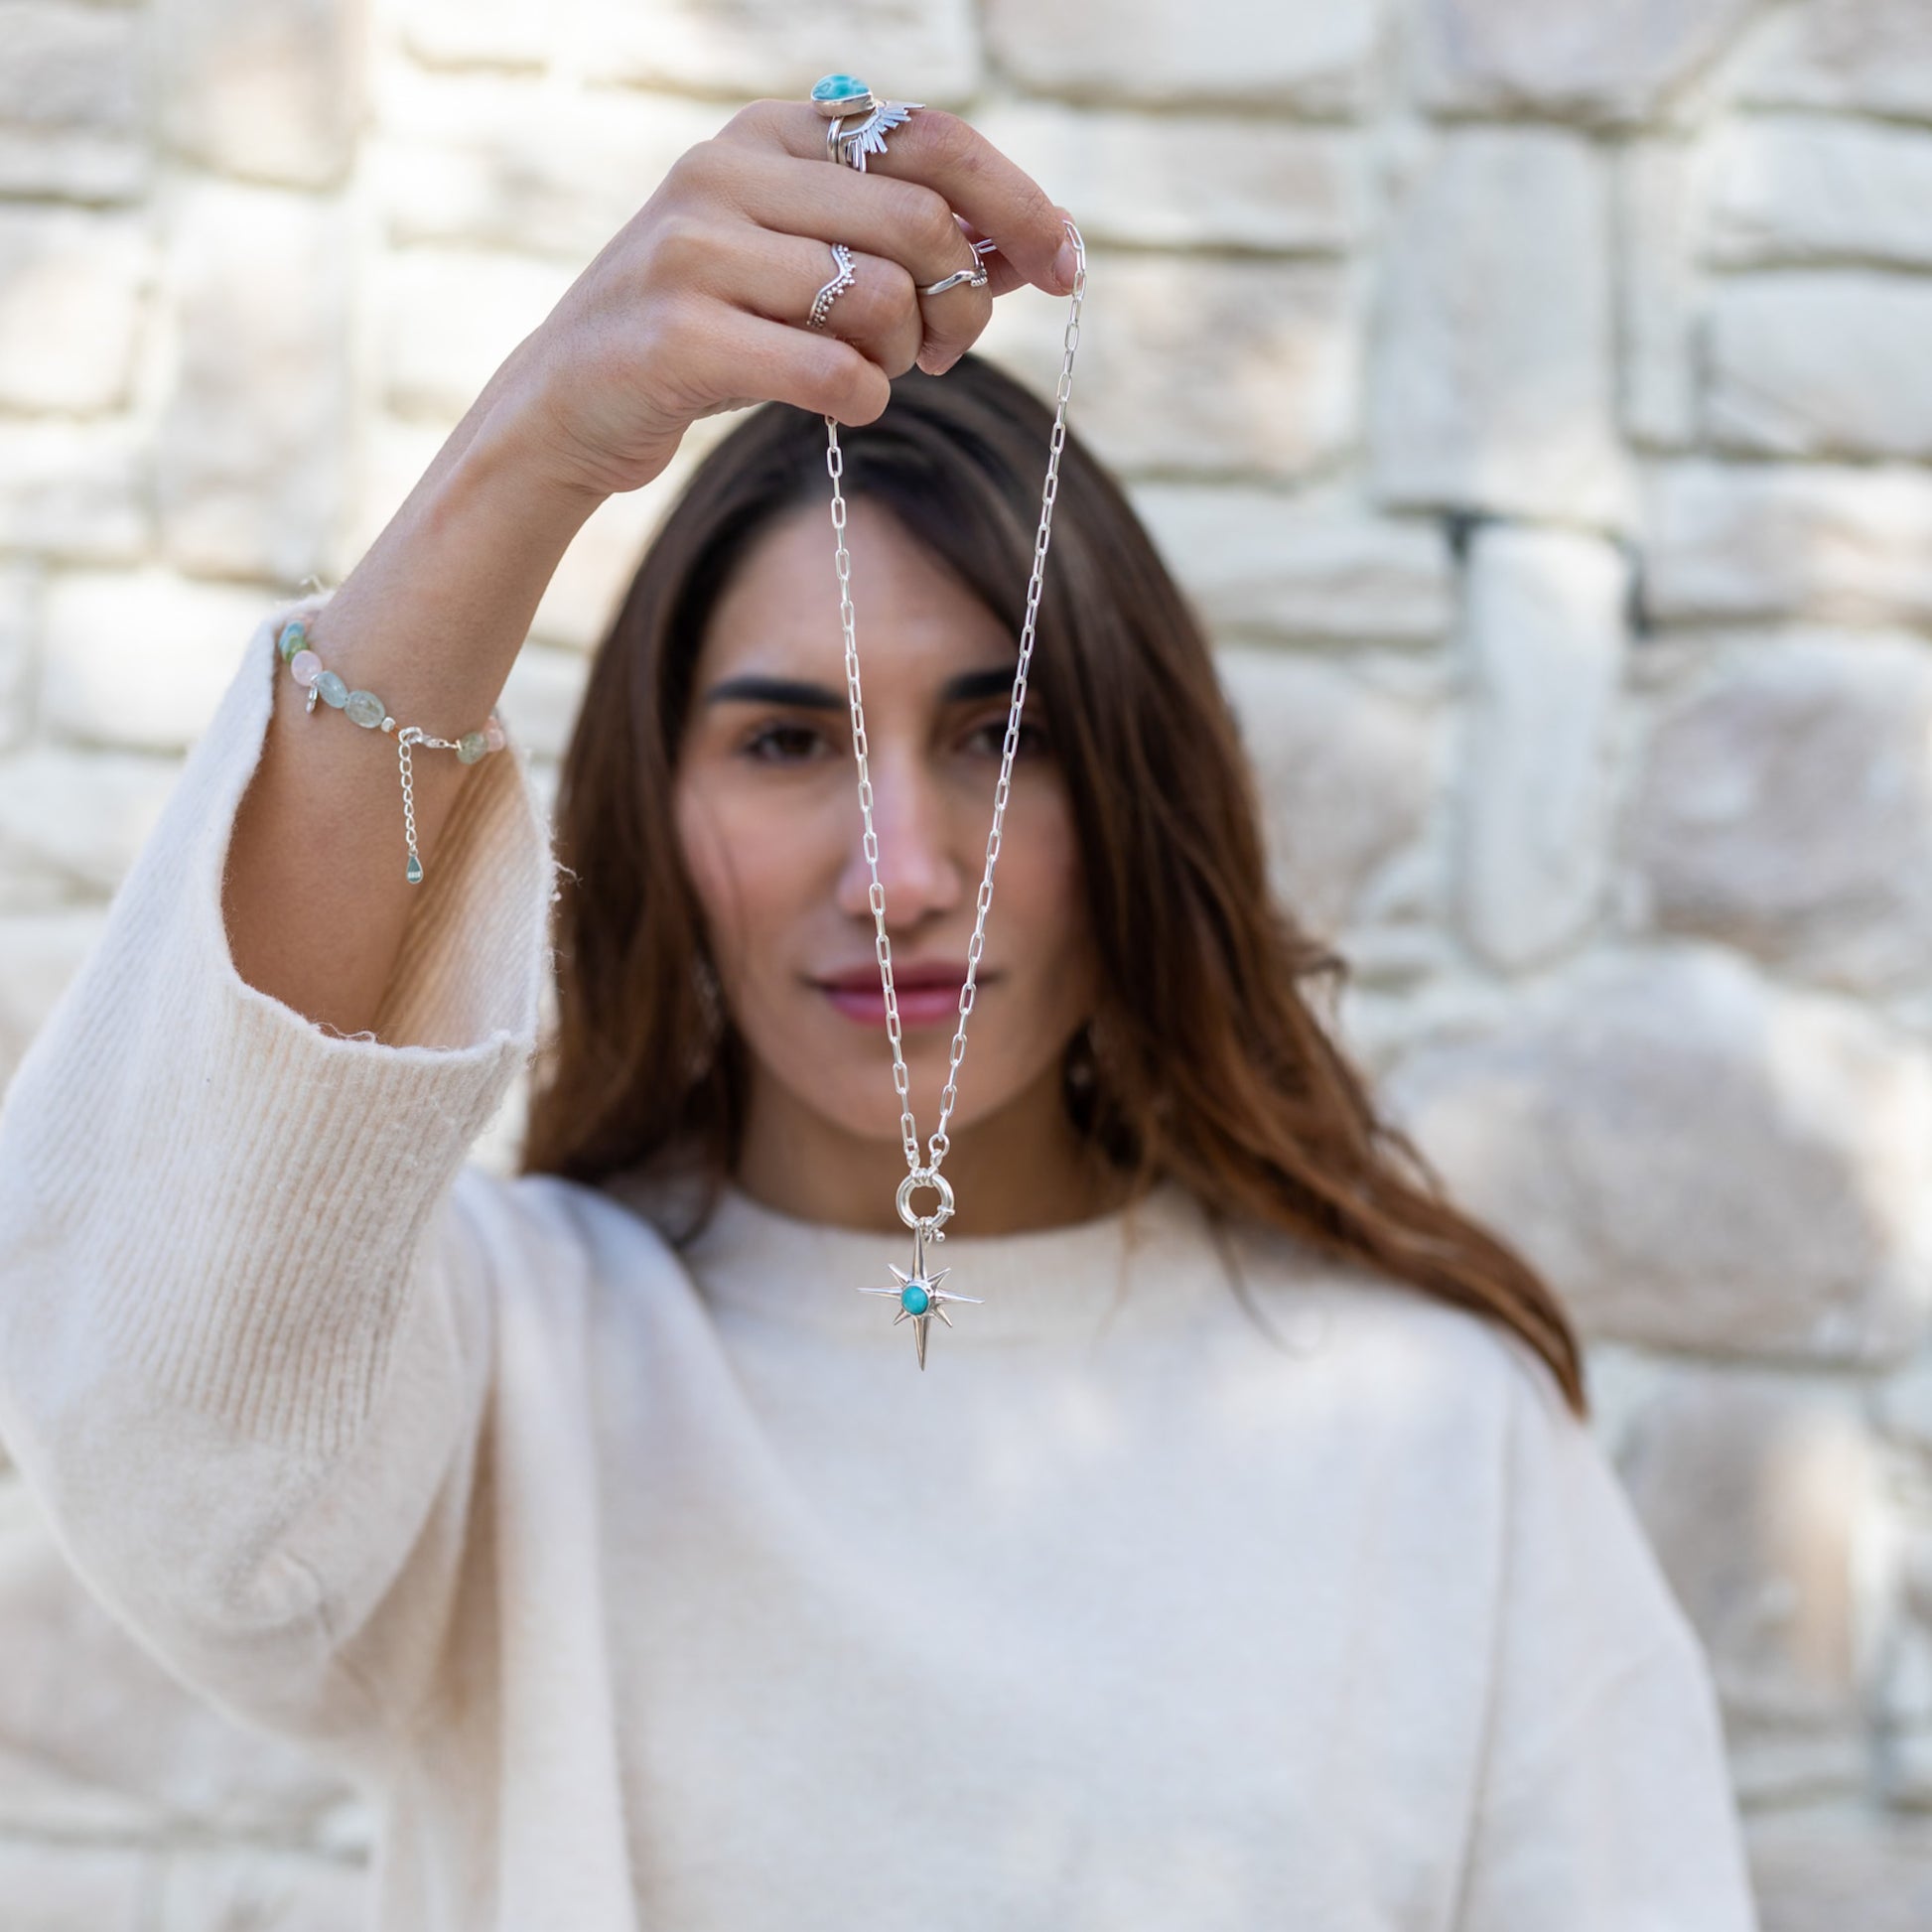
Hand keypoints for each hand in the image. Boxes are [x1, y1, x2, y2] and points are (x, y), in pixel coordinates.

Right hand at [487, 99, 1077, 504]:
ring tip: (873, 374)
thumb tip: (1025, 248)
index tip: (1064, 264)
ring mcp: (694, 250)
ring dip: (903, 357)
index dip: (1016, 202)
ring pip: (881, 298)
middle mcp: (727, 172)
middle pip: (922, 223)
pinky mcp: (678, 336)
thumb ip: (896, 243)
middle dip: (961, 300)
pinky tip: (848, 402)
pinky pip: (830, 371)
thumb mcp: (797, 263)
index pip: (930, 138)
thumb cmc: (709, 334)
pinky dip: (864, 398)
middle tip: (942, 350)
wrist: (568, 403)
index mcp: (767, 135)